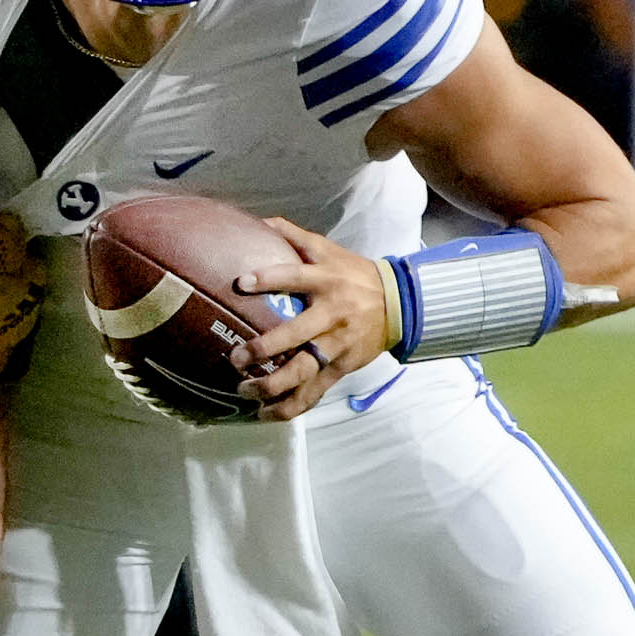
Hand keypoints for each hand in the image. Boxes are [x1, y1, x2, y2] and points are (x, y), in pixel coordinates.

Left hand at [230, 218, 391, 420]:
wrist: (398, 305)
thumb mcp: (328, 250)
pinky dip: (291, 407)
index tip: (241, 282)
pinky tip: (266, 414)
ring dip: (273, 386)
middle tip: (236, 359)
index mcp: (326, 281)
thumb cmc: (353, 275)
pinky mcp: (342, 368)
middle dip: (264, 349)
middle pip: (297, 336)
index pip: (295, 277)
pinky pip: (315, 392)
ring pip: (304, 371)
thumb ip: (293, 236)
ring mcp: (337, 345)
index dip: (269, 279)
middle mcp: (331, 315)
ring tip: (245, 391)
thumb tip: (260, 221)